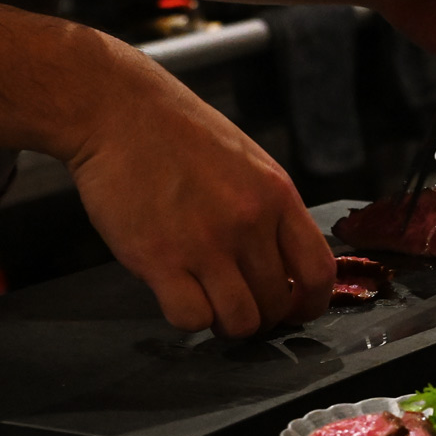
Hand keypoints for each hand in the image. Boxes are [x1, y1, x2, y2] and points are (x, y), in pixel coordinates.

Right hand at [66, 45, 335, 336]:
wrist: (117, 111)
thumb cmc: (180, 135)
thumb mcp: (250, 164)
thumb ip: (272, 213)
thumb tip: (286, 264)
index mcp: (277, 197)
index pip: (318, 271)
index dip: (312, 303)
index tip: (297, 309)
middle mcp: (248, 223)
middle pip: (277, 303)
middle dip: (264, 317)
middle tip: (242, 306)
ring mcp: (205, 244)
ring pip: (240, 321)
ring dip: (228, 324)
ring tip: (211, 305)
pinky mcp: (158, 259)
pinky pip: (191, 318)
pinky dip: (189, 318)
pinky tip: (179, 295)